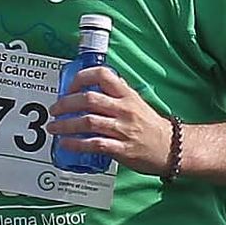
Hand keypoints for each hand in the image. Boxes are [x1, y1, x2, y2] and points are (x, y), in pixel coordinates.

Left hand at [49, 66, 171, 173]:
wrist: (172, 148)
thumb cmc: (150, 125)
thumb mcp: (136, 102)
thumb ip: (116, 93)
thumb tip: (92, 85)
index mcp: (127, 94)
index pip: (103, 75)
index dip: (82, 78)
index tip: (69, 87)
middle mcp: (124, 109)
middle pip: (89, 99)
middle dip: (66, 103)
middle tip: (54, 109)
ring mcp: (123, 129)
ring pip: (88, 122)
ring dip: (65, 124)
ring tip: (53, 127)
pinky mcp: (121, 149)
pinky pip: (94, 144)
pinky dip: (76, 143)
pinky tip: (65, 143)